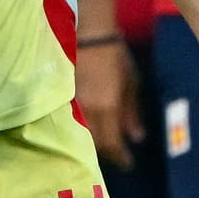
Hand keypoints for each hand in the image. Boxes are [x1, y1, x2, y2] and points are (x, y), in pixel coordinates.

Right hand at [76, 39, 146, 169]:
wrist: (88, 32)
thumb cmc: (115, 55)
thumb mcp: (131, 82)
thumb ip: (132, 112)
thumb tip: (137, 138)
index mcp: (106, 106)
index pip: (112, 143)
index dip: (120, 157)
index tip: (128, 165)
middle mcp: (87, 110)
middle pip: (94, 143)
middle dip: (106, 153)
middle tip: (116, 155)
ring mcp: (71, 105)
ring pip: (81, 136)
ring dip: (93, 144)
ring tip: (103, 146)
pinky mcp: (61, 99)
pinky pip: (70, 124)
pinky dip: (80, 132)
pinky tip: (87, 132)